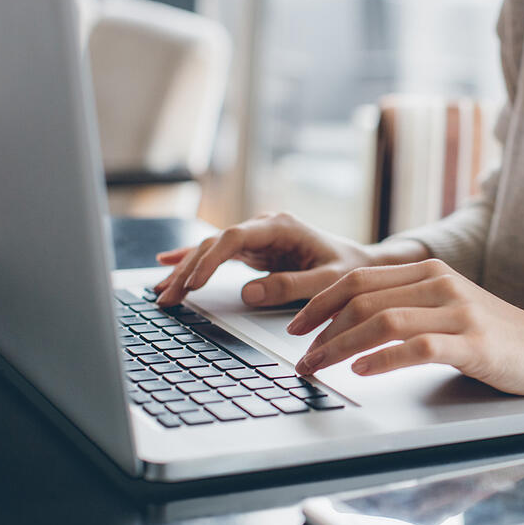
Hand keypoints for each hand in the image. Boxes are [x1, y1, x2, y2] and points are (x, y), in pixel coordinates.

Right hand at [153, 212, 421, 307]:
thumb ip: (291, 287)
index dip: (210, 259)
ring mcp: (258, 237)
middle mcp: (265, 227)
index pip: (235, 237)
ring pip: (211, 249)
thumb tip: (248, 293)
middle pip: (215, 243)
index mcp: (282, 227)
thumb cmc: (349, 271)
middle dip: (188, 270)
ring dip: (185, 270)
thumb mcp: (327, 282)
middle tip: (167, 297)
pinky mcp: (255, 250)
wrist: (363, 264)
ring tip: (160, 293)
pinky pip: (217, 254)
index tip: (193, 283)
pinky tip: (166, 264)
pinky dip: (193, 261)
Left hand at [287, 259, 523, 405]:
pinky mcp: (473, 343)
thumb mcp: (448, 306)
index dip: (320, 302)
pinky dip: (382, 359)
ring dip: (340, 346)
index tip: (296, 326)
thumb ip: (408, 304)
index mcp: (429, 271)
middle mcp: (440, 284)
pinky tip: (361, 371)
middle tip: (300, 355)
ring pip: (382, 321)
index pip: (359, 278)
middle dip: (321, 327)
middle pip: (363, 297)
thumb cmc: (494, 335)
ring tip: (318, 367)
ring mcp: (458, 312)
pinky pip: (417, 347)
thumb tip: (350, 321)